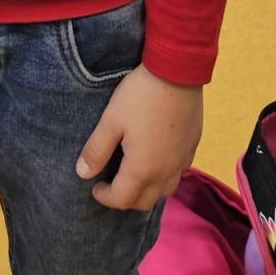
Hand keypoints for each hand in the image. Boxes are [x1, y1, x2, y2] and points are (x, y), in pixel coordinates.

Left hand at [75, 68, 202, 211]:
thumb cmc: (140, 95)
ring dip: (147, 191)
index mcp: (143, 169)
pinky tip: (156, 159)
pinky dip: (164, 176)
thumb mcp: (111, 120)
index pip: (122, 199)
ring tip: (133, 175)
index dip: (104, 196)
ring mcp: (182, 161)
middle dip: (125, 198)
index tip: (94, 186)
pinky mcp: (192, 148)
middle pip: (145, 202)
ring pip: (165, 191)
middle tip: (111, 184)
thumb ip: (97, 149)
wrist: (177, 72)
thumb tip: (83, 173)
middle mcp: (165, 172)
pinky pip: (177, 173)